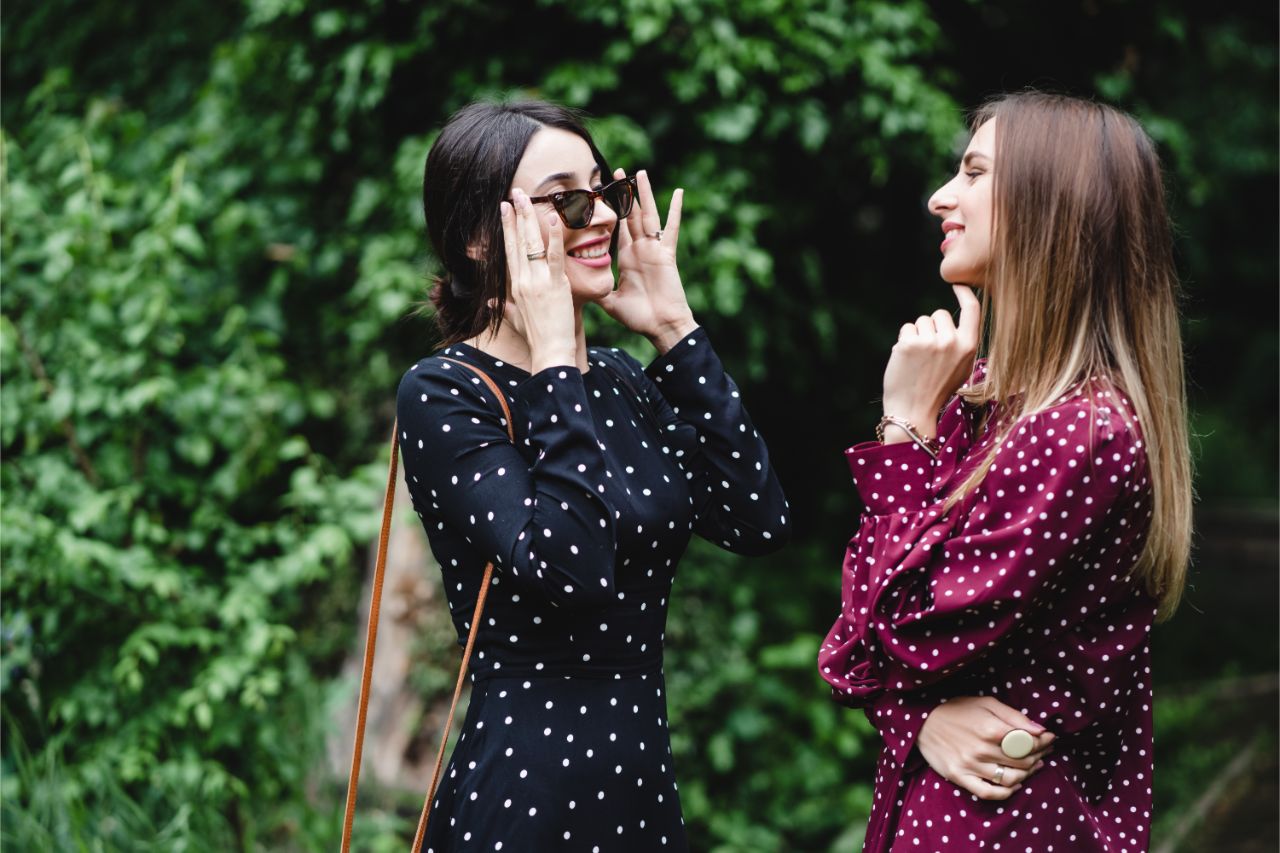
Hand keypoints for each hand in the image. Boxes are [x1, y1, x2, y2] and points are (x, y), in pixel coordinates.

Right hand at [499, 189, 576, 372]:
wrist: (550, 351)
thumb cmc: (536, 338)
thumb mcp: (515, 320)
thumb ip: (501, 308)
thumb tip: (488, 301)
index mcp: (515, 286)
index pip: (509, 251)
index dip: (506, 229)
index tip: (504, 209)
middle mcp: (524, 280)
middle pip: (518, 241)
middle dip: (516, 215)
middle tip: (515, 192)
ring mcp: (539, 282)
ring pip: (532, 244)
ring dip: (529, 218)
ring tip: (527, 197)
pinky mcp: (556, 285)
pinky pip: (555, 257)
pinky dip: (555, 237)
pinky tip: (555, 218)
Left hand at [597, 169, 696, 353]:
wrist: (661, 327)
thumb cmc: (639, 317)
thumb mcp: (611, 302)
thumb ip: (598, 291)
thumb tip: (577, 288)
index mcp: (627, 257)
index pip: (616, 229)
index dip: (608, 212)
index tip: (599, 194)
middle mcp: (640, 249)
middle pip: (630, 215)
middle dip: (623, 194)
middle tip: (616, 170)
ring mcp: (654, 249)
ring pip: (647, 215)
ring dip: (642, 194)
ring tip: (638, 173)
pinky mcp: (666, 254)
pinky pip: (671, 229)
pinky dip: (675, 211)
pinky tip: (678, 192)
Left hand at [880, 285, 980, 440]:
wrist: (914, 412)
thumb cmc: (937, 390)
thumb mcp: (961, 368)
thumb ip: (960, 343)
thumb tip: (950, 321)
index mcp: (969, 347)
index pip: (972, 310)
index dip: (965, 294)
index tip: (958, 285)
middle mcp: (951, 342)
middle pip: (939, 314)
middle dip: (932, 326)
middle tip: (929, 353)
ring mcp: (929, 342)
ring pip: (921, 321)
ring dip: (917, 334)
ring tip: (918, 359)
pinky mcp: (909, 344)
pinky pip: (906, 329)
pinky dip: (904, 341)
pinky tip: (906, 360)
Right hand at [916, 696, 1054, 800]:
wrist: (921, 721)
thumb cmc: (956, 709)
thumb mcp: (986, 703)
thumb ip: (1014, 716)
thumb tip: (1041, 730)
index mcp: (990, 728)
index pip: (1028, 742)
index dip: (1044, 742)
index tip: (1049, 739)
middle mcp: (982, 749)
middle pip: (1023, 761)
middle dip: (1039, 756)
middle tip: (1043, 752)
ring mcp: (970, 765)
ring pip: (1010, 778)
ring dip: (1027, 774)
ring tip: (1032, 767)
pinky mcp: (960, 777)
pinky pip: (989, 792)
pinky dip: (1006, 792)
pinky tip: (1015, 785)